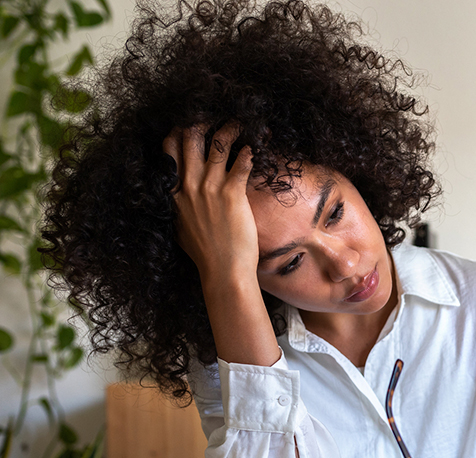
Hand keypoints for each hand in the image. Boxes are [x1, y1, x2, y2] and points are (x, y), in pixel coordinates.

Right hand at [162, 124, 255, 279]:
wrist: (222, 270)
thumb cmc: (204, 253)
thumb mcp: (179, 226)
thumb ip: (178, 206)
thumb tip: (178, 197)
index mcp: (173, 192)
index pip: (169, 150)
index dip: (178, 132)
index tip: (188, 124)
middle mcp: (189, 186)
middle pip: (190, 140)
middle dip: (201, 122)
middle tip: (213, 115)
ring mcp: (210, 188)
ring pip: (217, 145)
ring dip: (228, 130)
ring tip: (238, 124)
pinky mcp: (232, 194)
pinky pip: (240, 163)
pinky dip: (247, 152)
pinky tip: (252, 148)